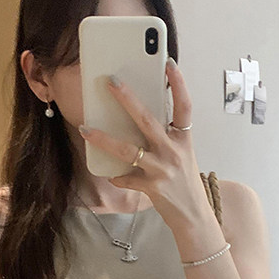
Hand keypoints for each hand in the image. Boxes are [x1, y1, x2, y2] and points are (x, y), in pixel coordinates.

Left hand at [78, 59, 211, 232]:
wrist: (193, 215)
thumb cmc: (183, 180)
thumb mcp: (181, 153)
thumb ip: (165, 135)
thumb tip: (137, 116)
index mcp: (184, 139)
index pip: (184, 106)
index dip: (178, 84)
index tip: (170, 63)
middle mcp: (174, 151)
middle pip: (148, 120)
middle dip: (128, 99)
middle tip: (110, 81)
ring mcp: (163, 170)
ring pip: (128, 150)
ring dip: (104, 139)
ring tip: (85, 128)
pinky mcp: (152, 188)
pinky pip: (125, 178)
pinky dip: (115, 176)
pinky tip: (108, 174)